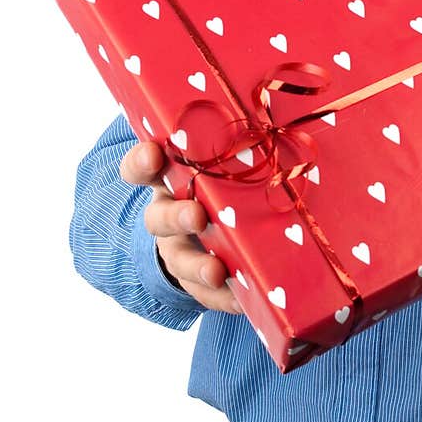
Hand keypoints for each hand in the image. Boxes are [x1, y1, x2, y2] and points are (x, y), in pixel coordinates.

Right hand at [118, 141, 241, 311]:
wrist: (212, 229)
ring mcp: (178, 249)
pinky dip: (224, 297)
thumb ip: (237, 145)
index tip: (152, 154)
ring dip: (197, 266)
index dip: (142, 162)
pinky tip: (242, 301)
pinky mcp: (196, 282)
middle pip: (159, 217)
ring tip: (217, 271)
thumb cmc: (221, 182)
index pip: (142, 167)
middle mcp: (168, 214)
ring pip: (179, 259)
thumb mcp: (221, 162)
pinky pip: (206, 294)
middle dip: (177, 217)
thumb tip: (280, 119)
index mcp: (169, 178)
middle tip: (197, 216)